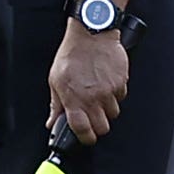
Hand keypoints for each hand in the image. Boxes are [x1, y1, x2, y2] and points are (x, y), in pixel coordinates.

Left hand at [49, 24, 128, 144]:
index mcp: (74, 99)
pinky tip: (105, 85)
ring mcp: (109, 91)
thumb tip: (52, 121)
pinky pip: (121, 98)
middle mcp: (93, 98)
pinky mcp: (121, 83)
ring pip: (113, 114)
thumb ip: (56, 104)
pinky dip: (115, 96)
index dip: (84, 138)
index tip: (84, 138)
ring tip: (97, 98)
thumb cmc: (72, 54)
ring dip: (106, 110)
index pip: (82, 130)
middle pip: (102, 128)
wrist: (92, 35)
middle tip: (91, 119)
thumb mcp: (55, 79)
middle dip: (97, 127)